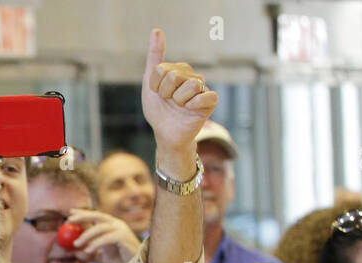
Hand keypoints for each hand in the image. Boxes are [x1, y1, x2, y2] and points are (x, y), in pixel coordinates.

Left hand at [65, 208, 141, 262]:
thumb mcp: (101, 258)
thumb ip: (89, 254)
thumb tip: (75, 253)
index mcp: (111, 226)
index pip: (95, 216)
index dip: (83, 213)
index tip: (69, 214)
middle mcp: (117, 225)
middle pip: (97, 216)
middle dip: (82, 217)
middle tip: (68, 221)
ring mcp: (122, 230)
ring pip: (100, 227)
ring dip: (86, 235)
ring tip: (76, 245)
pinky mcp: (124, 238)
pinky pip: (107, 238)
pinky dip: (96, 244)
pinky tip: (87, 250)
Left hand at [141, 29, 215, 167]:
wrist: (166, 133)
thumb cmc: (159, 110)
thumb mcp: (150, 83)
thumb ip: (154, 57)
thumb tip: (157, 30)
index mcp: (179, 69)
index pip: (162, 69)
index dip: (155, 86)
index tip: (158, 94)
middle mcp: (193, 76)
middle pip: (175, 75)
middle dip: (166, 93)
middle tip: (169, 102)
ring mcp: (202, 88)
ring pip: (190, 85)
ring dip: (178, 100)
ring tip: (179, 106)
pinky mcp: (210, 101)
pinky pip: (205, 96)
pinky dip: (192, 105)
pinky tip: (189, 110)